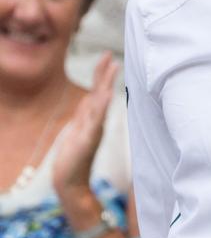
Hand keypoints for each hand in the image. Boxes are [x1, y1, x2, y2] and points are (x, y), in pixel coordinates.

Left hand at [53, 53, 118, 200]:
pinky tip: (107, 95)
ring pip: (102, 103)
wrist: (71, 182)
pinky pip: (97, 119)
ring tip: (113, 68)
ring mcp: (94, 130)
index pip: (98, 91)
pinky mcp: (88, 140)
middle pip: (102, 92)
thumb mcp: (78, 130)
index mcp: (92, 118)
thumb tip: (90, 97)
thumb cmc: (74, 159)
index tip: (108, 56)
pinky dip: (103, 106)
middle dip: (106, 73)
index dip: (102, 73)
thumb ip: (86, 113)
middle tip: (112, 56)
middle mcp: (96, 122)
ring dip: (107, 84)